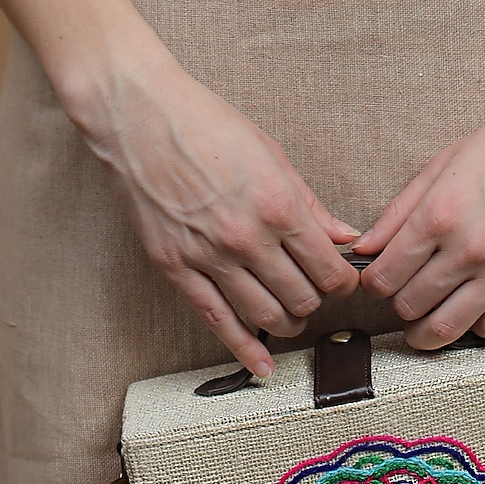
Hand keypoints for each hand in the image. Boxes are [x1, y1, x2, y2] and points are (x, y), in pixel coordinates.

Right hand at [84, 57, 359, 374]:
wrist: (139, 117)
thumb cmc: (206, 125)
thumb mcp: (273, 155)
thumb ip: (311, 205)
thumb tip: (345, 237)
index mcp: (279, 206)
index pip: (329, 269)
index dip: (344, 282)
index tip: (342, 280)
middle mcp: (248, 238)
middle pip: (303, 297)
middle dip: (318, 300)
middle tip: (316, 291)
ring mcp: (210, 257)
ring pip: (267, 315)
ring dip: (288, 321)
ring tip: (291, 312)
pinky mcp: (176, 268)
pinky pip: (216, 321)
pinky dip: (245, 349)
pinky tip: (263, 366)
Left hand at [354, 86, 484, 346]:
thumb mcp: (443, 164)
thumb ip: (399, 210)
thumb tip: (365, 247)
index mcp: (440, 213)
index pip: (384, 276)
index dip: (374, 283)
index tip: (380, 279)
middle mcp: (471, 246)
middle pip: (410, 305)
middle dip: (398, 304)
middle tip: (403, 295)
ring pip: (447, 328)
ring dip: (427, 331)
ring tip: (426, 319)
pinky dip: (478, 328)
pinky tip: (473, 311)